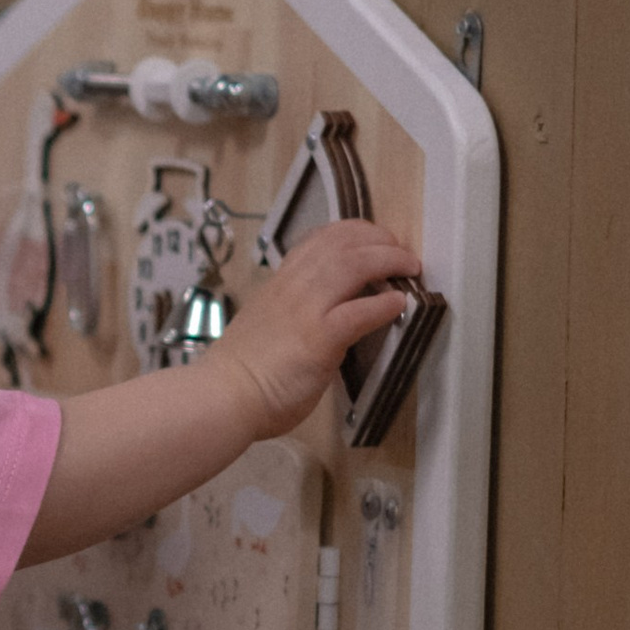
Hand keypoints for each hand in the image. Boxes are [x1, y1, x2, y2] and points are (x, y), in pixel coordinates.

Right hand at [215, 220, 419, 434]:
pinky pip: (359, 312)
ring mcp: (305, 311)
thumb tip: (322, 314)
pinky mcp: (318, 339)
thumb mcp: (267, 324)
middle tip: (401, 252)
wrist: (221, 396)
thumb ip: (294, 312)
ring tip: (409, 268)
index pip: (319, 239)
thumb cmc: (242, 372)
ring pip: (353, 265)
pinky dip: (384, 304)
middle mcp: (292, 287)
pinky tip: (399, 304)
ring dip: (388, 261)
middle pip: (342, 243)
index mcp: (279, 283)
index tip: (375, 240)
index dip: (355, 232)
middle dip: (380, 239)